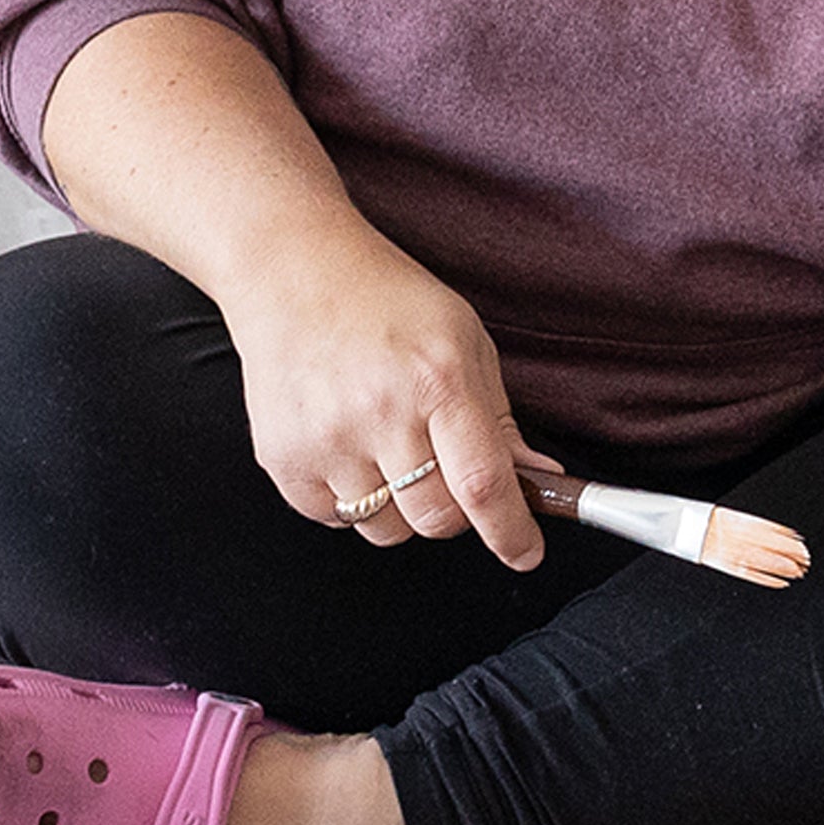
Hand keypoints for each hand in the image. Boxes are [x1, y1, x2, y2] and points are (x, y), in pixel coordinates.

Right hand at [220, 210, 543, 568]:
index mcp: (440, 378)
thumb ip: (501, 420)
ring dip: (399, 507)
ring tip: (387, 444)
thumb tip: (539, 481)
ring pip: (387, 530)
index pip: (484, 484)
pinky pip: (334, 520)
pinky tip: (347, 444)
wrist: (295, 272)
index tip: (526, 551)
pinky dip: (350, 499)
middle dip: (454, 512)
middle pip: (436, 519)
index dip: (512, 532)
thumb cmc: (387, 301)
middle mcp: (383, 411)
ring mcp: (328, 438)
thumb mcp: (465, 341)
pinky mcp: (284, 459)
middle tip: (444, 470)